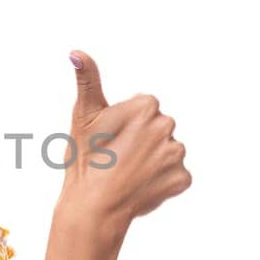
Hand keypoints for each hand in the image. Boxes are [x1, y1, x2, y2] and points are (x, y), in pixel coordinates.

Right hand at [62, 49, 191, 226]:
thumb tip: (76, 52)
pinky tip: (141, 186)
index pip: (143, 109)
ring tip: (129, 173)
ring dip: (152, 161)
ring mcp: (177, 154)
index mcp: (146, 106)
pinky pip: (175, 175)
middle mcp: (167, 126)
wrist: (93, 207)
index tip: (111, 138)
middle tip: (118, 157)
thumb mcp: (83, 116)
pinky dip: (161, 181)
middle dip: (141, 141)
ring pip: (166, 152)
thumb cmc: (84, 160)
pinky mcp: (183, 178)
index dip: (125, 125)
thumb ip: (88, 80)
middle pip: (157, 129)